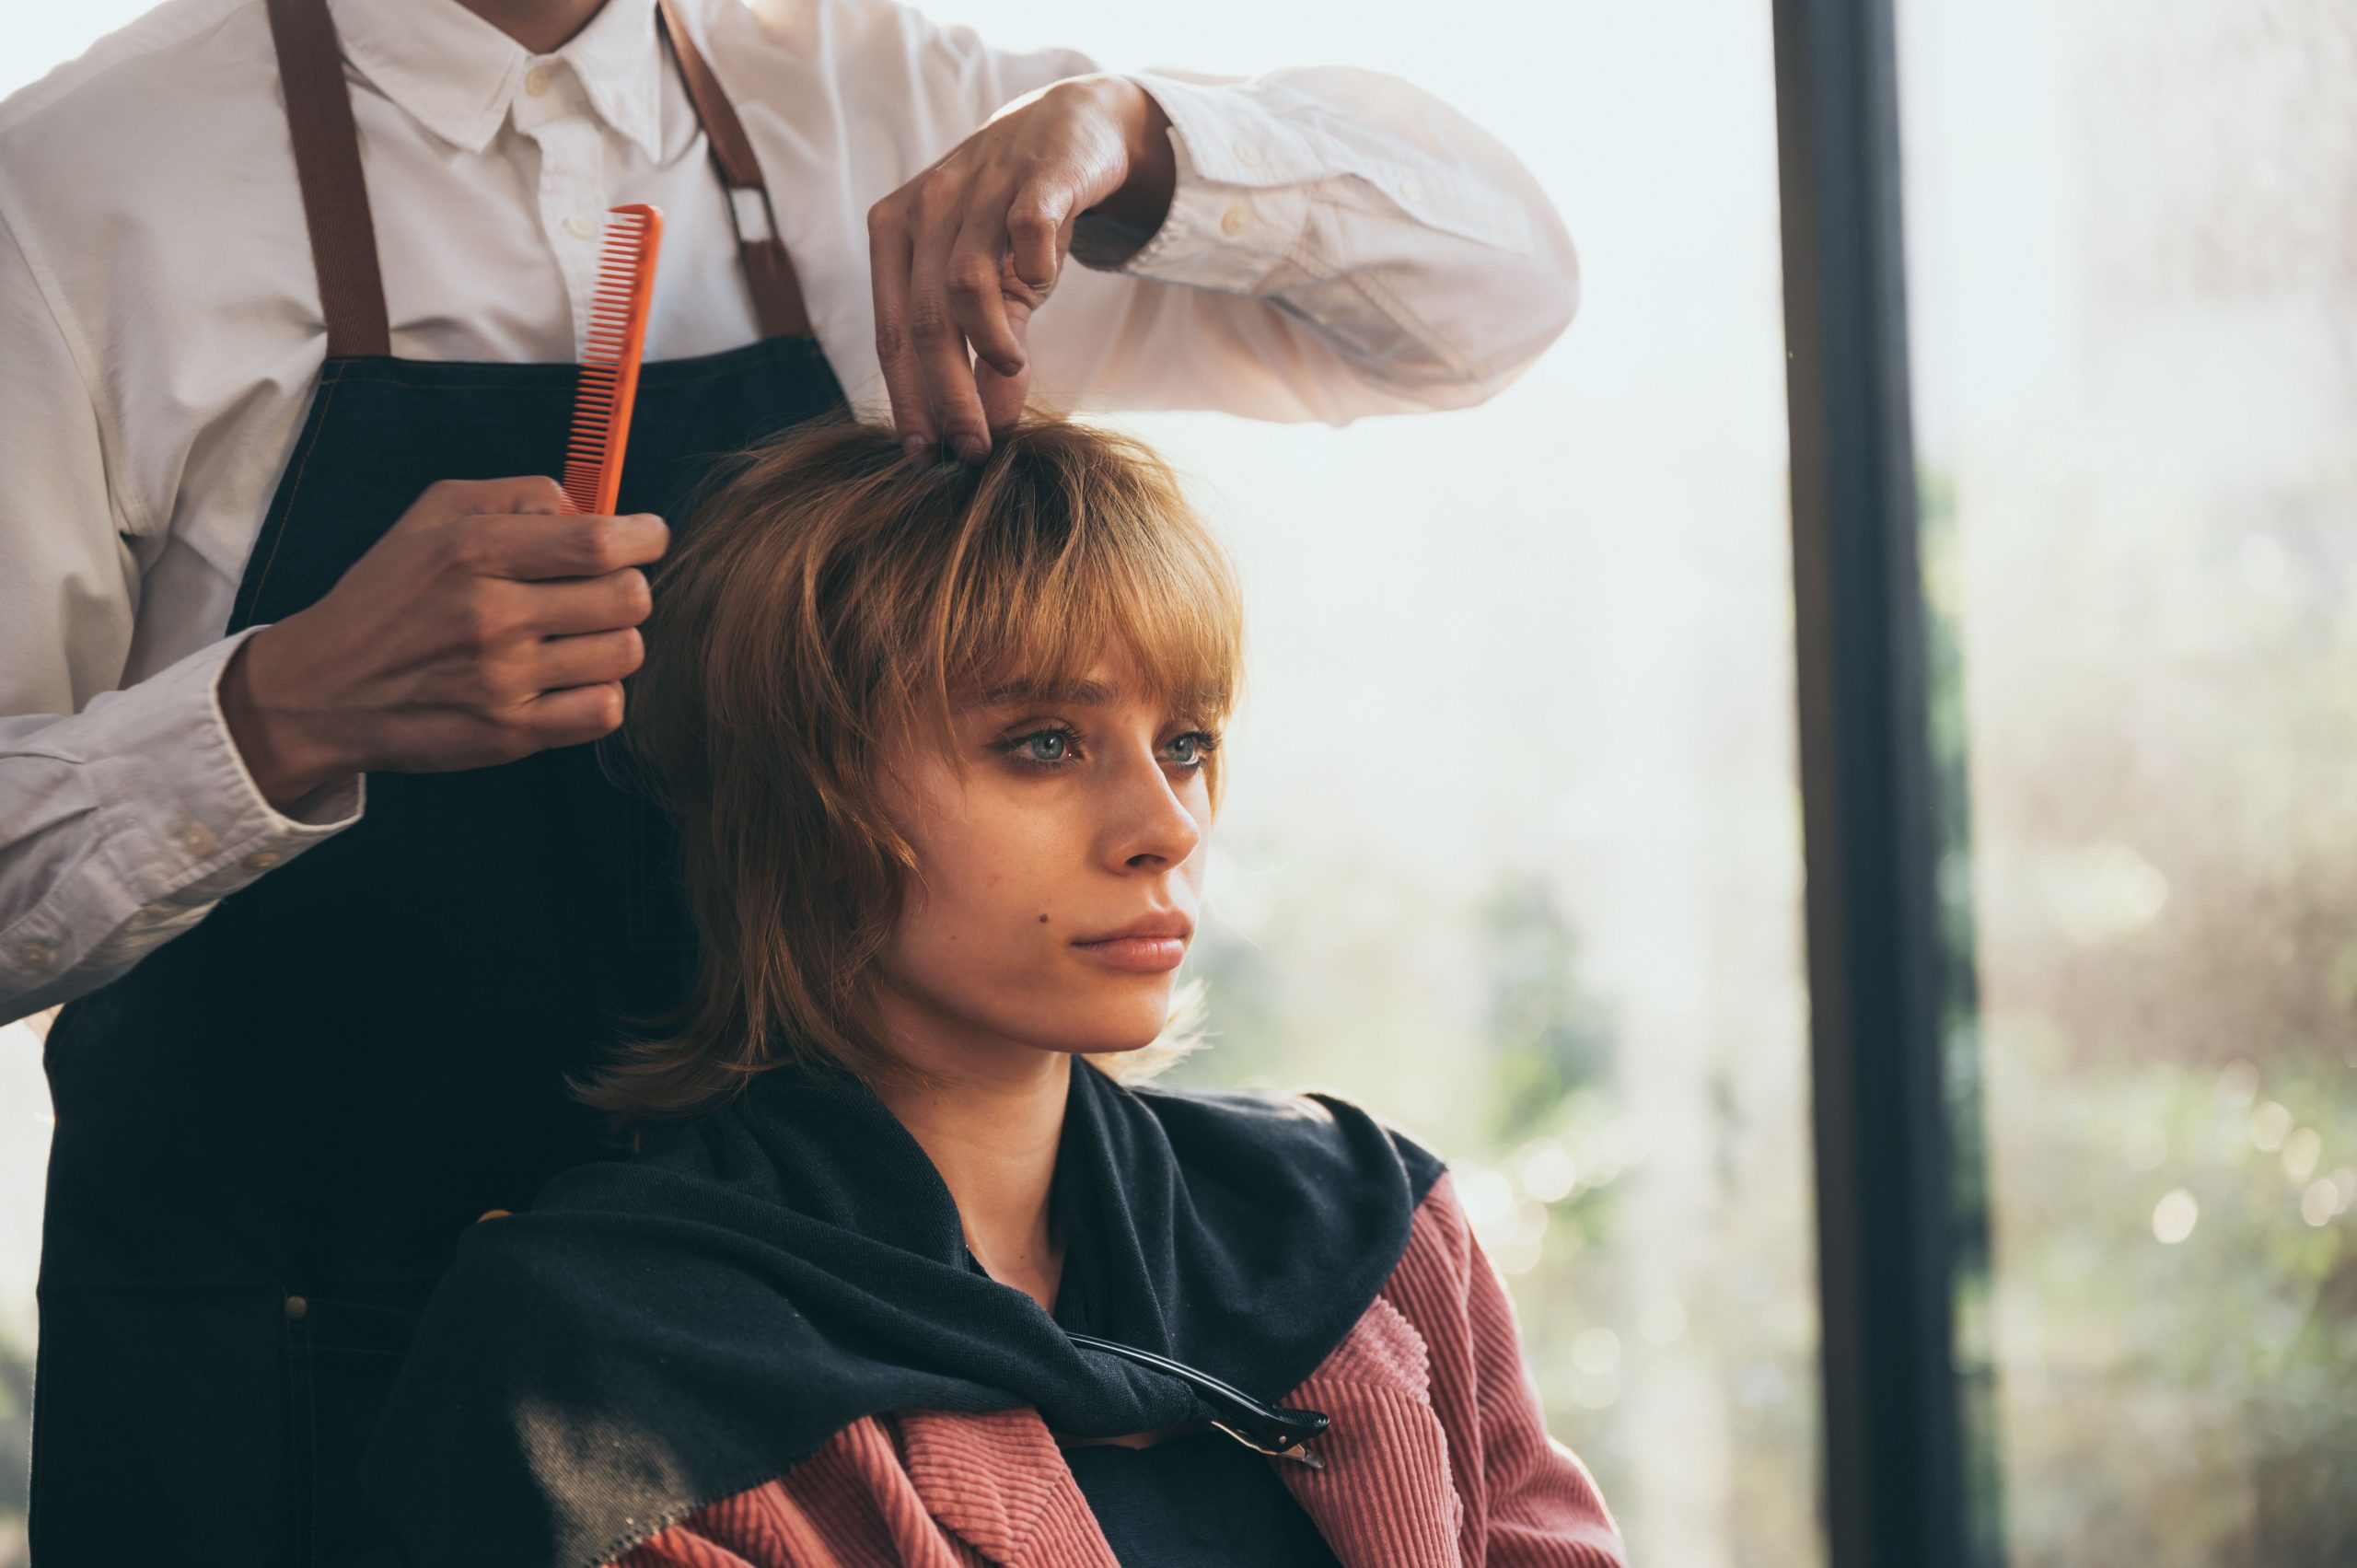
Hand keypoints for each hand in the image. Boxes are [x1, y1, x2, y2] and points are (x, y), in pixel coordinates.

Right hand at [219, 476, 667, 808]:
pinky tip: (571, 678)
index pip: (597, 541)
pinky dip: (601, 692)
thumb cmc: (387, 594)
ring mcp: (501, 680)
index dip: (644, 536)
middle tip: (606, 590)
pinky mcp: (509, 734)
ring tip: (580, 636)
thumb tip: (586, 505)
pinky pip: (604, 711)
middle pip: (626, 598)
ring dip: (616, 640)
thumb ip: (515, 495)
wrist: (320, 691)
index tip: (648, 537)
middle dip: (630, 587)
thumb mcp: (431, 517)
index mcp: (472, 552)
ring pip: (624, 653)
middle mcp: (489, 616)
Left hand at [867, 74, 1175, 462]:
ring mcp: (980, 187)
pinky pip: (1026, 231)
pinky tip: (1044, 286)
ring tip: (1013, 371)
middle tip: (974, 449)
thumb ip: (985, 352)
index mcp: (895, 235)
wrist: (1071, 127)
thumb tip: (989, 427)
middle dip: (946, 395)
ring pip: (964, 283)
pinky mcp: (1037, 174)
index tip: (925, 457)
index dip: (907, 400)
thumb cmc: (1016, 218)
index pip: (891, 334)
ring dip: (988, 343)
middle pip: (924, 320)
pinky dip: (1036, 270)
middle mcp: (927, 208)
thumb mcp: (995, 286)